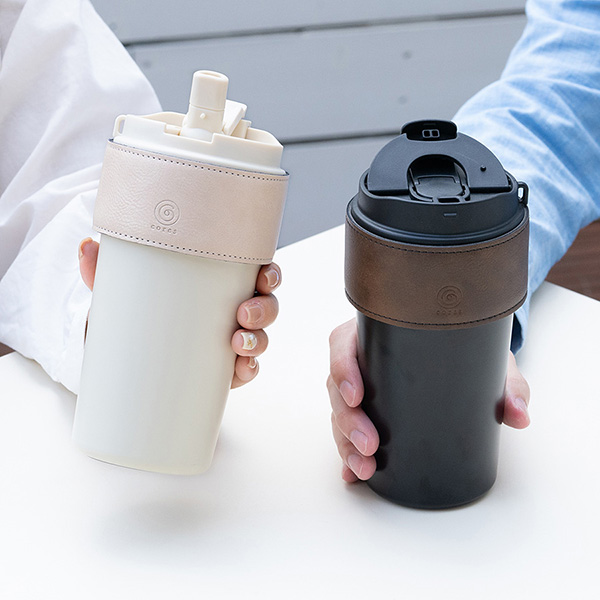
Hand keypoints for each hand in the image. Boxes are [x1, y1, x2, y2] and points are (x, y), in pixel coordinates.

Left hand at [78, 237, 280, 388]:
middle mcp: (233, 311)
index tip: (264, 276)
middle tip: (244, 314)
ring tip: (239, 343)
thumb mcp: (124, 290)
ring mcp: (231, 341)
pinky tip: (241, 369)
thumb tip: (86, 246)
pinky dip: (249, 369)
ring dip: (259, 340)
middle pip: (267, 305)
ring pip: (261, 337)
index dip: (270, 274)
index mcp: (220, 284)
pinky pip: (247, 368)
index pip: (256, 274)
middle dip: (265, 310)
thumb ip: (107, 270)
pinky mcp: (223, 369)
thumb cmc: (138, 312)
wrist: (125, 357)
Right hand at [327, 318, 530, 482]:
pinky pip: (345, 430)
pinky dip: (347, 455)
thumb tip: (519, 416)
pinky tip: (353, 475)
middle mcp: (363, 359)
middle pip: (336, 386)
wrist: (463, 357)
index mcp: (378, 334)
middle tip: (369, 445)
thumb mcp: (486, 360)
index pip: (344, 344)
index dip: (342, 369)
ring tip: (365, 468)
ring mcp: (361, 386)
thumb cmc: (465, 350)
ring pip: (338, 412)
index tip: (357, 396)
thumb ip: (507, 384)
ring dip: (344, 442)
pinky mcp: (364, 411)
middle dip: (347, 420)